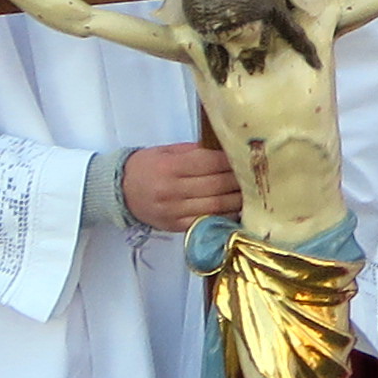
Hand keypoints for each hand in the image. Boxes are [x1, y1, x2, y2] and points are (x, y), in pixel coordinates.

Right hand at [117, 141, 244, 232]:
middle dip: (240, 181)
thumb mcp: (167, 151)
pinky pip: (206, 222)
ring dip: (238, 200)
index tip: (248, 158)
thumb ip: (195, 152)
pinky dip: (225, 216)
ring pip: (216, 206)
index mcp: (171, 167)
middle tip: (258, 176)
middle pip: (217, 186)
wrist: (119, 190)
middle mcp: (173, 190)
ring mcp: (175, 211)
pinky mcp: (176, 226)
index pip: (210, 163)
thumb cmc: (146, 166)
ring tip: (255, 194)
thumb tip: (227, 152)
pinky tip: (237, 209)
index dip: (232, 161)